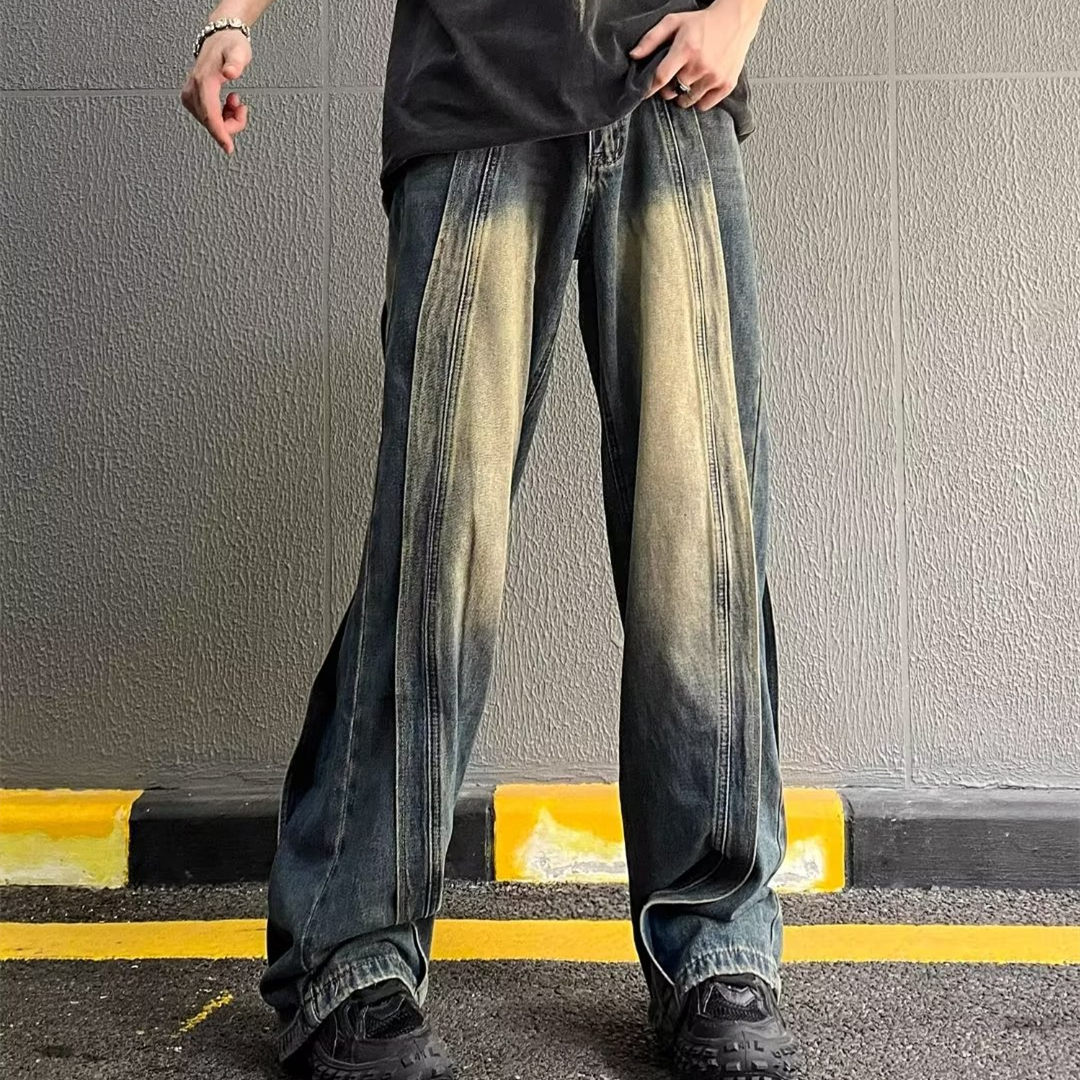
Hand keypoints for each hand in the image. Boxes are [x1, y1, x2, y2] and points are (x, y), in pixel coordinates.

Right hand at [180, 29, 250, 153]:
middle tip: (242, 108)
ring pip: (209, 123)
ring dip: (227, 119)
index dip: (220, 133)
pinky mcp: (192, 98)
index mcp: (203, 81)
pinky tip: (228, 105)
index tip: (228, 148)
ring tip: (234, 101)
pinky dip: (222, 117)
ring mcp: (190, 95)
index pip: (210, 114)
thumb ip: (236, 62)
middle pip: (210, 122)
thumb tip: (230, 73)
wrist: (219, 38)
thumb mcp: (239, 51)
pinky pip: (208, 118)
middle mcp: (193, 89)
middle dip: (230, 124)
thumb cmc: (230, 45)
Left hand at [629, 0, 764, 110]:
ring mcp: (715, 77)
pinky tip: (700, 86)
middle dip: (668, 89)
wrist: (736, 20)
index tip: (645, 92)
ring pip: (687, 101)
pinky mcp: (726, 85)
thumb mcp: (674, 22)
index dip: (650, 88)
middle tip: (673, 79)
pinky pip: (704, 105)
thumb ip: (651, 39)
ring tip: (687, 81)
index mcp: (686, 49)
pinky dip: (699, 100)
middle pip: (673, 92)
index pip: (661, 78)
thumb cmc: (702, 22)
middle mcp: (700, 65)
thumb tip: (633, 56)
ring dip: (683, 95)